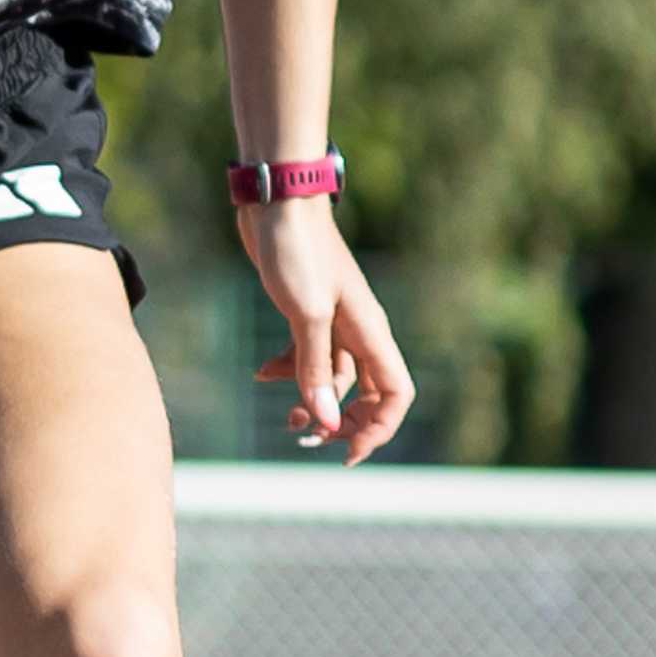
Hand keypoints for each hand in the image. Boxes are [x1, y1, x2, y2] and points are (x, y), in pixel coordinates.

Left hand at [239, 195, 414, 461]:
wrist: (276, 204)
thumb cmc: (297, 252)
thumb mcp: (305, 315)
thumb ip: (315, 369)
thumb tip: (326, 420)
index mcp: (370, 332)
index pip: (394, 394)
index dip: (377, 429)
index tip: (345, 452)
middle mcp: (359, 331)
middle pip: (366, 395)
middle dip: (342, 422)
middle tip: (307, 438)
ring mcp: (333, 323)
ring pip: (333, 379)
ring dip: (312, 402)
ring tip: (284, 418)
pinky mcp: (307, 314)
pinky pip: (307, 357)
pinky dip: (288, 371)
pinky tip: (261, 373)